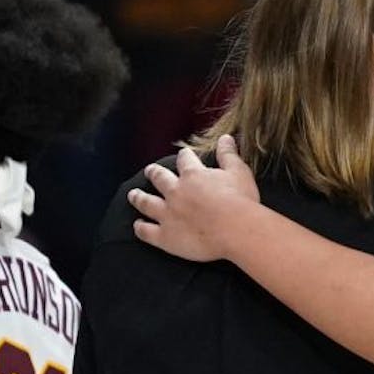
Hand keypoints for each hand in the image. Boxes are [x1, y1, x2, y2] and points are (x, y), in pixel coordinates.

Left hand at [129, 134, 259, 261]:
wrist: (235, 230)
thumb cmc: (240, 200)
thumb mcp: (238, 172)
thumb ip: (228, 154)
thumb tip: (225, 137)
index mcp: (193, 175)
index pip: (185, 160)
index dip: (185, 156)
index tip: (184, 154)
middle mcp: (175, 192)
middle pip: (159, 178)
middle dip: (154, 173)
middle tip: (150, 170)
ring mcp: (167, 214)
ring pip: (146, 203)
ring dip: (138, 197)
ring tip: (134, 195)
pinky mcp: (165, 236)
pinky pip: (147, 231)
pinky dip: (140, 228)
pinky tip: (138, 225)